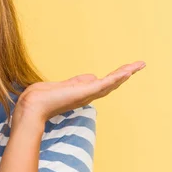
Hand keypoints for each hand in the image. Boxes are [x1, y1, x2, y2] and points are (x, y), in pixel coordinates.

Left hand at [11, 61, 145, 134]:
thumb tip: (91, 76)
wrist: (32, 107)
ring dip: (125, 73)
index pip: (102, 84)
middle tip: (139, 65)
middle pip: (111, 84)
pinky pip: (103, 84)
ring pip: (110, 83)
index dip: (115, 77)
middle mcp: (86, 96)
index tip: (127, 69)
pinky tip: (126, 71)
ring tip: (138, 65)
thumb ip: (77, 81)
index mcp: (81, 93)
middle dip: (125, 74)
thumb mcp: (62, 85)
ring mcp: (86, 95)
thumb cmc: (42, 97)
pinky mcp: (84, 93)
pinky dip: (116, 78)